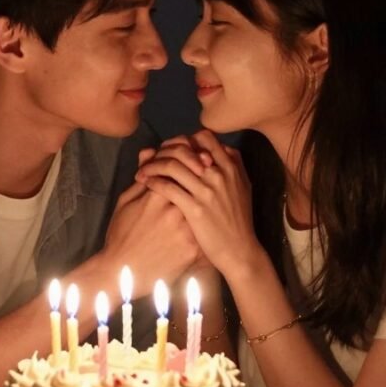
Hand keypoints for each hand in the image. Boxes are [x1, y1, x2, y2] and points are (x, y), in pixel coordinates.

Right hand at [98, 154, 199, 297]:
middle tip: (204, 173)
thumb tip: (150, 152)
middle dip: (202, 174)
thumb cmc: (121, 235)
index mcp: (157, 196)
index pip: (179, 165)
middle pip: (198, 183)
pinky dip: (212, 224)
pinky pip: (209, 231)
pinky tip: (211, 222)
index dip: (187, 158)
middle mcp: (175, 211)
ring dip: (210, 197)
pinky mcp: (193, 250)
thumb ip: (143, 176)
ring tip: (208, 198)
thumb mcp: (126, 202)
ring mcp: (186, 231)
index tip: (190, 159)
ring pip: (207, 205)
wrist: (122, 273)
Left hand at [135, 130, 264, 277]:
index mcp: (230, 166)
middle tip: (151, 158)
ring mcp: (206, 191)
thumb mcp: (243, 187)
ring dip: (152, 166)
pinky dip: (153, 181)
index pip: (204, 136)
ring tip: (142, 172)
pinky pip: (167, 187)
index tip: (173, 150)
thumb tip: (221, 148)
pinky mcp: (194, 209)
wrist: (239, 250)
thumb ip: (233, 165)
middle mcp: (219, 174)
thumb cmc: (239, 220)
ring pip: (172, 165)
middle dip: (163, 151)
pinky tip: (146, 184)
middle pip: (184, 148)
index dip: (185, 139)